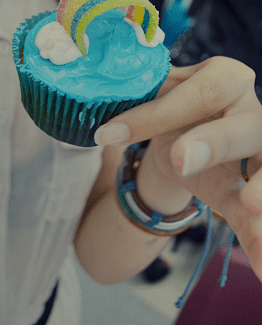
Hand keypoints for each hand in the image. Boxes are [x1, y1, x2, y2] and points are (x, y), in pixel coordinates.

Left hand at [95, 57, 261, 279]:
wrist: (186, 135)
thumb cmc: (173, 109)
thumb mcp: (156, 98)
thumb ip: (140, 100)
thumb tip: (99, 102)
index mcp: (225, 78)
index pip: (199, 92)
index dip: (154, 113)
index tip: (109, 134)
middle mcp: (251, 112)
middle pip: (241, 128)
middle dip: (212, 143)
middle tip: (180, 160)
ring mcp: (258, 153)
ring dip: (260, 189)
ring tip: (249, 205)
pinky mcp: (252, 190)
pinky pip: (256, 218)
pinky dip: (259, 240)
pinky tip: (261, 266)